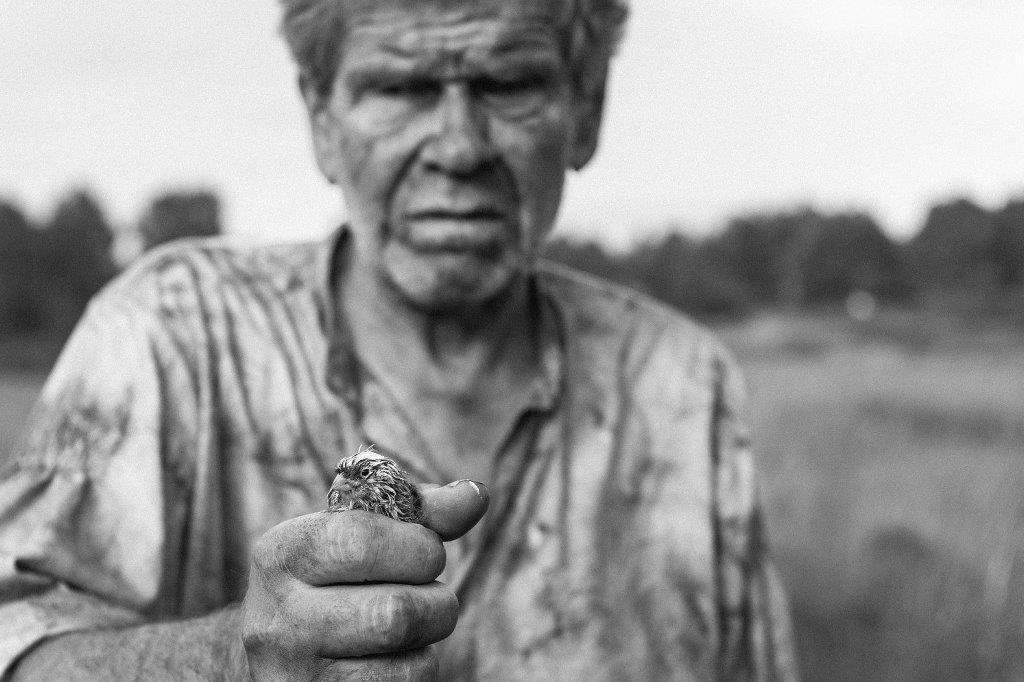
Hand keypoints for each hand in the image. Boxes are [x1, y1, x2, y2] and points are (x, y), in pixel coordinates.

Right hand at [241, 480, 488, 679]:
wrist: (283, 645)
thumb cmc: (339, 573)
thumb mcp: (363, 528)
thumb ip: (421, 510)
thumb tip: (476, 495)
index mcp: (281, 555)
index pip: (360, 543)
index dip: (417, 546)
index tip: (427, 550)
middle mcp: (277, 620)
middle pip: (394, 614)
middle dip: (438, 600)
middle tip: (433, 593)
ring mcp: (294, 676)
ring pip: (405, 665)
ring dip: (431, 640)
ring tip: (415, 622)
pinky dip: (416, 671)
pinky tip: (397, 655)